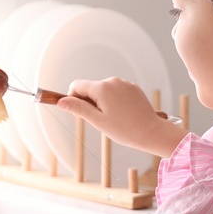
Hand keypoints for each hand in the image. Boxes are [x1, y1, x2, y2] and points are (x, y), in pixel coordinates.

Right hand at [55, 77, 183, 157]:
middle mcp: (112, 81)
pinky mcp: (132, 87)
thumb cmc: (125, 130)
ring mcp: (124, 83)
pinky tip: (122, 114)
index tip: (79, 112)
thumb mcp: (98, 121)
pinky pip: (116, 91)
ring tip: (113, 118)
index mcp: (102, 88)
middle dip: (89, 102)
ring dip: (102, 102)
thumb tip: (61, 101)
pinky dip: (114, 101)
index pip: (77, 85)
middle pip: (90, 88)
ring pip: (103, 90)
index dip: (73, 98)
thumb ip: (79, 108)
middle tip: (100, 120)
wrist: (152, 132)